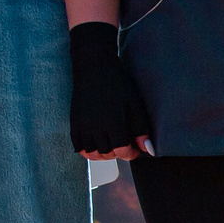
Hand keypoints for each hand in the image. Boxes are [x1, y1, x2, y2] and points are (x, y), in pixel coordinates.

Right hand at [68, 23, 151, 159]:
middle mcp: (95, 126)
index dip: (131, 153)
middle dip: (118, 153)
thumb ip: (141, 129)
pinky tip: (98, 144)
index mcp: (113, 122)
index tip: (135, 148)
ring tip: (111, 146)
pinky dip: (87, 151)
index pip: (122, 151)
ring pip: (91, 154)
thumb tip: (149, 151)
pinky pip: (78, 147)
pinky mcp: (74, 123)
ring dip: (103, 155)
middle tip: (124, 145)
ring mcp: (82, 126)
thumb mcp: (135, 105)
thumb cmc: (119, 85)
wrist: (94, 68)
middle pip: (107, 153)